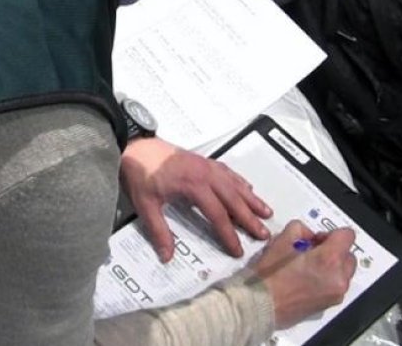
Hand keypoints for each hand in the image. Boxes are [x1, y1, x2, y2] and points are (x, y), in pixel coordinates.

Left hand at [119, 137, 271, 261]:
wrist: (134, 144)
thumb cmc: (139, 173)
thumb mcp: (145, 204)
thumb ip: (158, 231)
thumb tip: (167, 257)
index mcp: (193, 185)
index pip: (217, 214)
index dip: (229, 234)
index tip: (238, 250)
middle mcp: (206, 174)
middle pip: (233, 199)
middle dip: (250, 218)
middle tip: (264, 235)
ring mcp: (207, 165)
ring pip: (235, 184)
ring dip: (252, 199)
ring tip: (267, 213)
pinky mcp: (204, 160)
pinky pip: (228, 172)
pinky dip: (240, 181)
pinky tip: (249, 188)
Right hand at [252, 221, 356, 327]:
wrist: (261, 306)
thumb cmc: (269, 278)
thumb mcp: (281, 241)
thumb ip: (300, 229)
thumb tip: (308, 235)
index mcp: (329, 259)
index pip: (347, 235)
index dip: (331, 233)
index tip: (317, 238)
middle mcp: (338, 278)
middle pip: (349, 254)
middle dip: (334, 250)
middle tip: (312, 251)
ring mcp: (335, 294)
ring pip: (344, 272)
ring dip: (332, 265)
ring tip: (308, 266)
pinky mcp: (329, 305)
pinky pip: (336, 286)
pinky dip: (328, 279)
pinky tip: (307, 279)